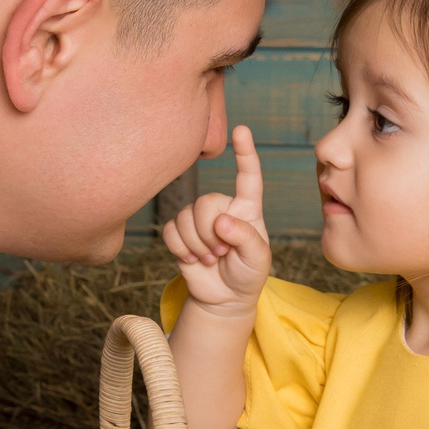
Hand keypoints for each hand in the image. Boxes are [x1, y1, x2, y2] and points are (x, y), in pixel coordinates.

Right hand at [162, 125, 270, 316]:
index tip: (241, 130)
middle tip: (222, 254)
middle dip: (211, 234)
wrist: (224, 298)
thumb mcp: (258, 259)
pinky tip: (192, 260)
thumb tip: (222, 221)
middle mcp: (222, 207)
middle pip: (206, 203)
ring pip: (186, 217)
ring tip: (211, 259)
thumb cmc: (247, 275)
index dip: (245, 153)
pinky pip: (170, 231)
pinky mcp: (180, 232)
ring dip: (197, 245)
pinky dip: (180, 249)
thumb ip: (246, 238)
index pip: (248, 177)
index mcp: (248, 208)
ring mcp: (199, 219)